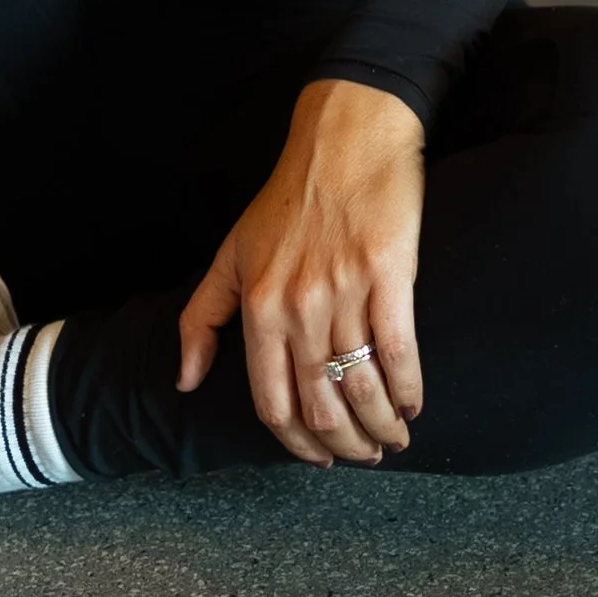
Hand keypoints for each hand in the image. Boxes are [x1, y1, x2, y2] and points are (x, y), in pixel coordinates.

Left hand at [176, 79, 425, 467]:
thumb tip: (185, 381)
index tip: (318, 458)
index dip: (297, 442)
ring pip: (361, 387)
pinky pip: (398, 352)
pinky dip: (407, 390)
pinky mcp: (388, 276)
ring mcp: (344, 293)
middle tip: (364, 456)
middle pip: (320, 405)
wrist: (345, 138)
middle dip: (344, 444)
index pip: (272, 402)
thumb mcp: (230, 254)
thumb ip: (203, 318)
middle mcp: (297, 307)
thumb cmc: (288, 197)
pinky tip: (412, 404)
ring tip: (392, 439)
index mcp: (258, 306)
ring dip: (380, 427)